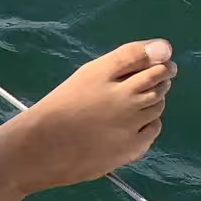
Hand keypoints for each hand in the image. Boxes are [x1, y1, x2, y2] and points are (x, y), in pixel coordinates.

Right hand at [0, 39, 175, 200]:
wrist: (34, 151)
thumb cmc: (56, 112)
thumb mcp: (84, 78)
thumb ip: (122, 63)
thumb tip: (166, 48)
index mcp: (100, 73)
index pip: (142, 54)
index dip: (156, 54)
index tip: (159, 59)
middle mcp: (119, 95)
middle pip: (158, 76)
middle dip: (159, 77)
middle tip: (141, 87)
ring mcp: (128, 122)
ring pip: (158, 103)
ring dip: (150, 102)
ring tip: (124, 110)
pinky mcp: (131, 146)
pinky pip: (154, 128)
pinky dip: (146, 126)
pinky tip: (126, 128)